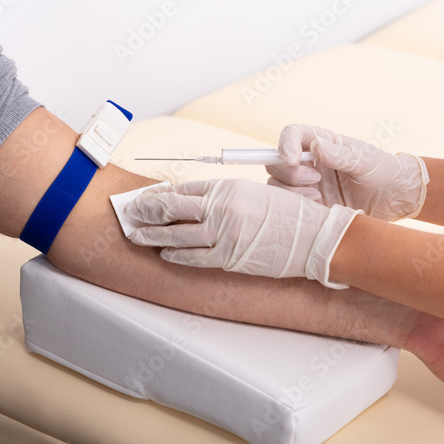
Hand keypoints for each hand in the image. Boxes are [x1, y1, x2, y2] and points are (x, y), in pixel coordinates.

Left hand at [125, 179, 360, 288]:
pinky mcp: (229, 257)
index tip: (145, 196)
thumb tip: (196, 202)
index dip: (159, 193)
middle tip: (129, 213)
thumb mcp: (255, 192)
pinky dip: (176, 254)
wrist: (314, 238)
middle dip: (145, 211)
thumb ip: (225, 196)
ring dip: (152, 234)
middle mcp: (222, 207)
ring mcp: (224, 233)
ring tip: (136, 235)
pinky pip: (194, 256)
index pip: (183, 188)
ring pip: (176, 233)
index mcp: (228, 186)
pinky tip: (165, 252)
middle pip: (172, 207)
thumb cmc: (289, 214)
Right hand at [267, 124, 428, 220]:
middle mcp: (309, 162)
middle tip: (316, 181)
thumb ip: (341, 155)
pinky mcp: (310, 205)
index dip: (285, 144)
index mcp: (322, 142)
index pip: (292, 134)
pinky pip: (288, 207)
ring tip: (318, 197)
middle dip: (289, 173)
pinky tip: (319, 209)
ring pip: (277, 185)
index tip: (292, 160)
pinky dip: (296, 209)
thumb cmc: (384, 171)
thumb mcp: (366, 161)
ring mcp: (307, 184)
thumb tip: (316, 146)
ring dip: (291, 192)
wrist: (395, 199)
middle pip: (276, 162)